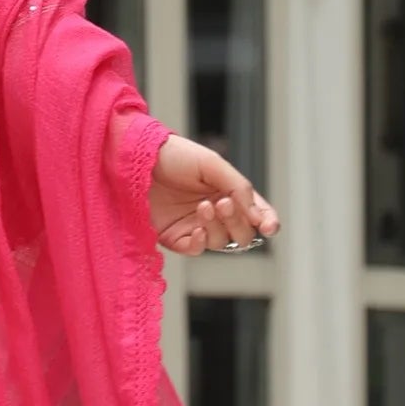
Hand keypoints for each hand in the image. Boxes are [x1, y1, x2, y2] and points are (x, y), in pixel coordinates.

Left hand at [147, 134, 278, 256]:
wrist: (135, 158)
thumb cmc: (174, 155)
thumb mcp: (212, 164)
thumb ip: (239, 187)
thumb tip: (258, 216)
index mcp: (229, 191)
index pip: (257, 213)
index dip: (268, 222)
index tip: (269, 227)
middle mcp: (216, 212)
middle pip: (242, 233)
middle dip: (238, 221)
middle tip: (223, 203)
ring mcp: (195, 225)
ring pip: (221, 243)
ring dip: (217, 227)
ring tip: (203, 206)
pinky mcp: (174, 236)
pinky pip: (196, 250)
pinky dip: (200, 243)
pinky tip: (197, 228)